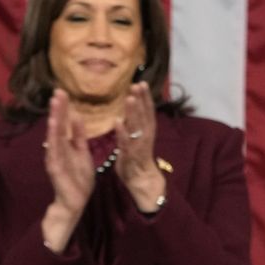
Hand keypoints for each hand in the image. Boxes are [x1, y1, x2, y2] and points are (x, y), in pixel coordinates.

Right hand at [41, 89, 93, 251]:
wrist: (76, 202)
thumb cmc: (79, 179)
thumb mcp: (83, 153)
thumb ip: (79, 137)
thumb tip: (77, 117)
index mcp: (66, 145)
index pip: (64, 123)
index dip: (63, 108)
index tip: (63, 92)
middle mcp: (57, 149)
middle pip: (57, 125)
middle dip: (57, 108)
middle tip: (58, 90)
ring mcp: (55, 157)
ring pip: (54, 135)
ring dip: (54, 118)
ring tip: (54, 103)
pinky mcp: (55, 167)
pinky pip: (54, 150)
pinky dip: (53, 137)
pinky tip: (53, 125)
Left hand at [115, 82, 166, 212]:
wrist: (142, 182)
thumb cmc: (136, 159)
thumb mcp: (135, 139)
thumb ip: (133, 125)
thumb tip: (129, 110)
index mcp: (146, 131)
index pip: (147, 111)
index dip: (145, 98)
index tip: (141, 83)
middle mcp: (146, 136)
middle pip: (145, 115)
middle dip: (142, 100)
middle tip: (138, 84)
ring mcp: (139, 146)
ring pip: (137, 127)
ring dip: (134, 113)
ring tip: (129, 98)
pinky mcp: (131, 156)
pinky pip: (126, 143)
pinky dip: (122, 132)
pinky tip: (117, 122)